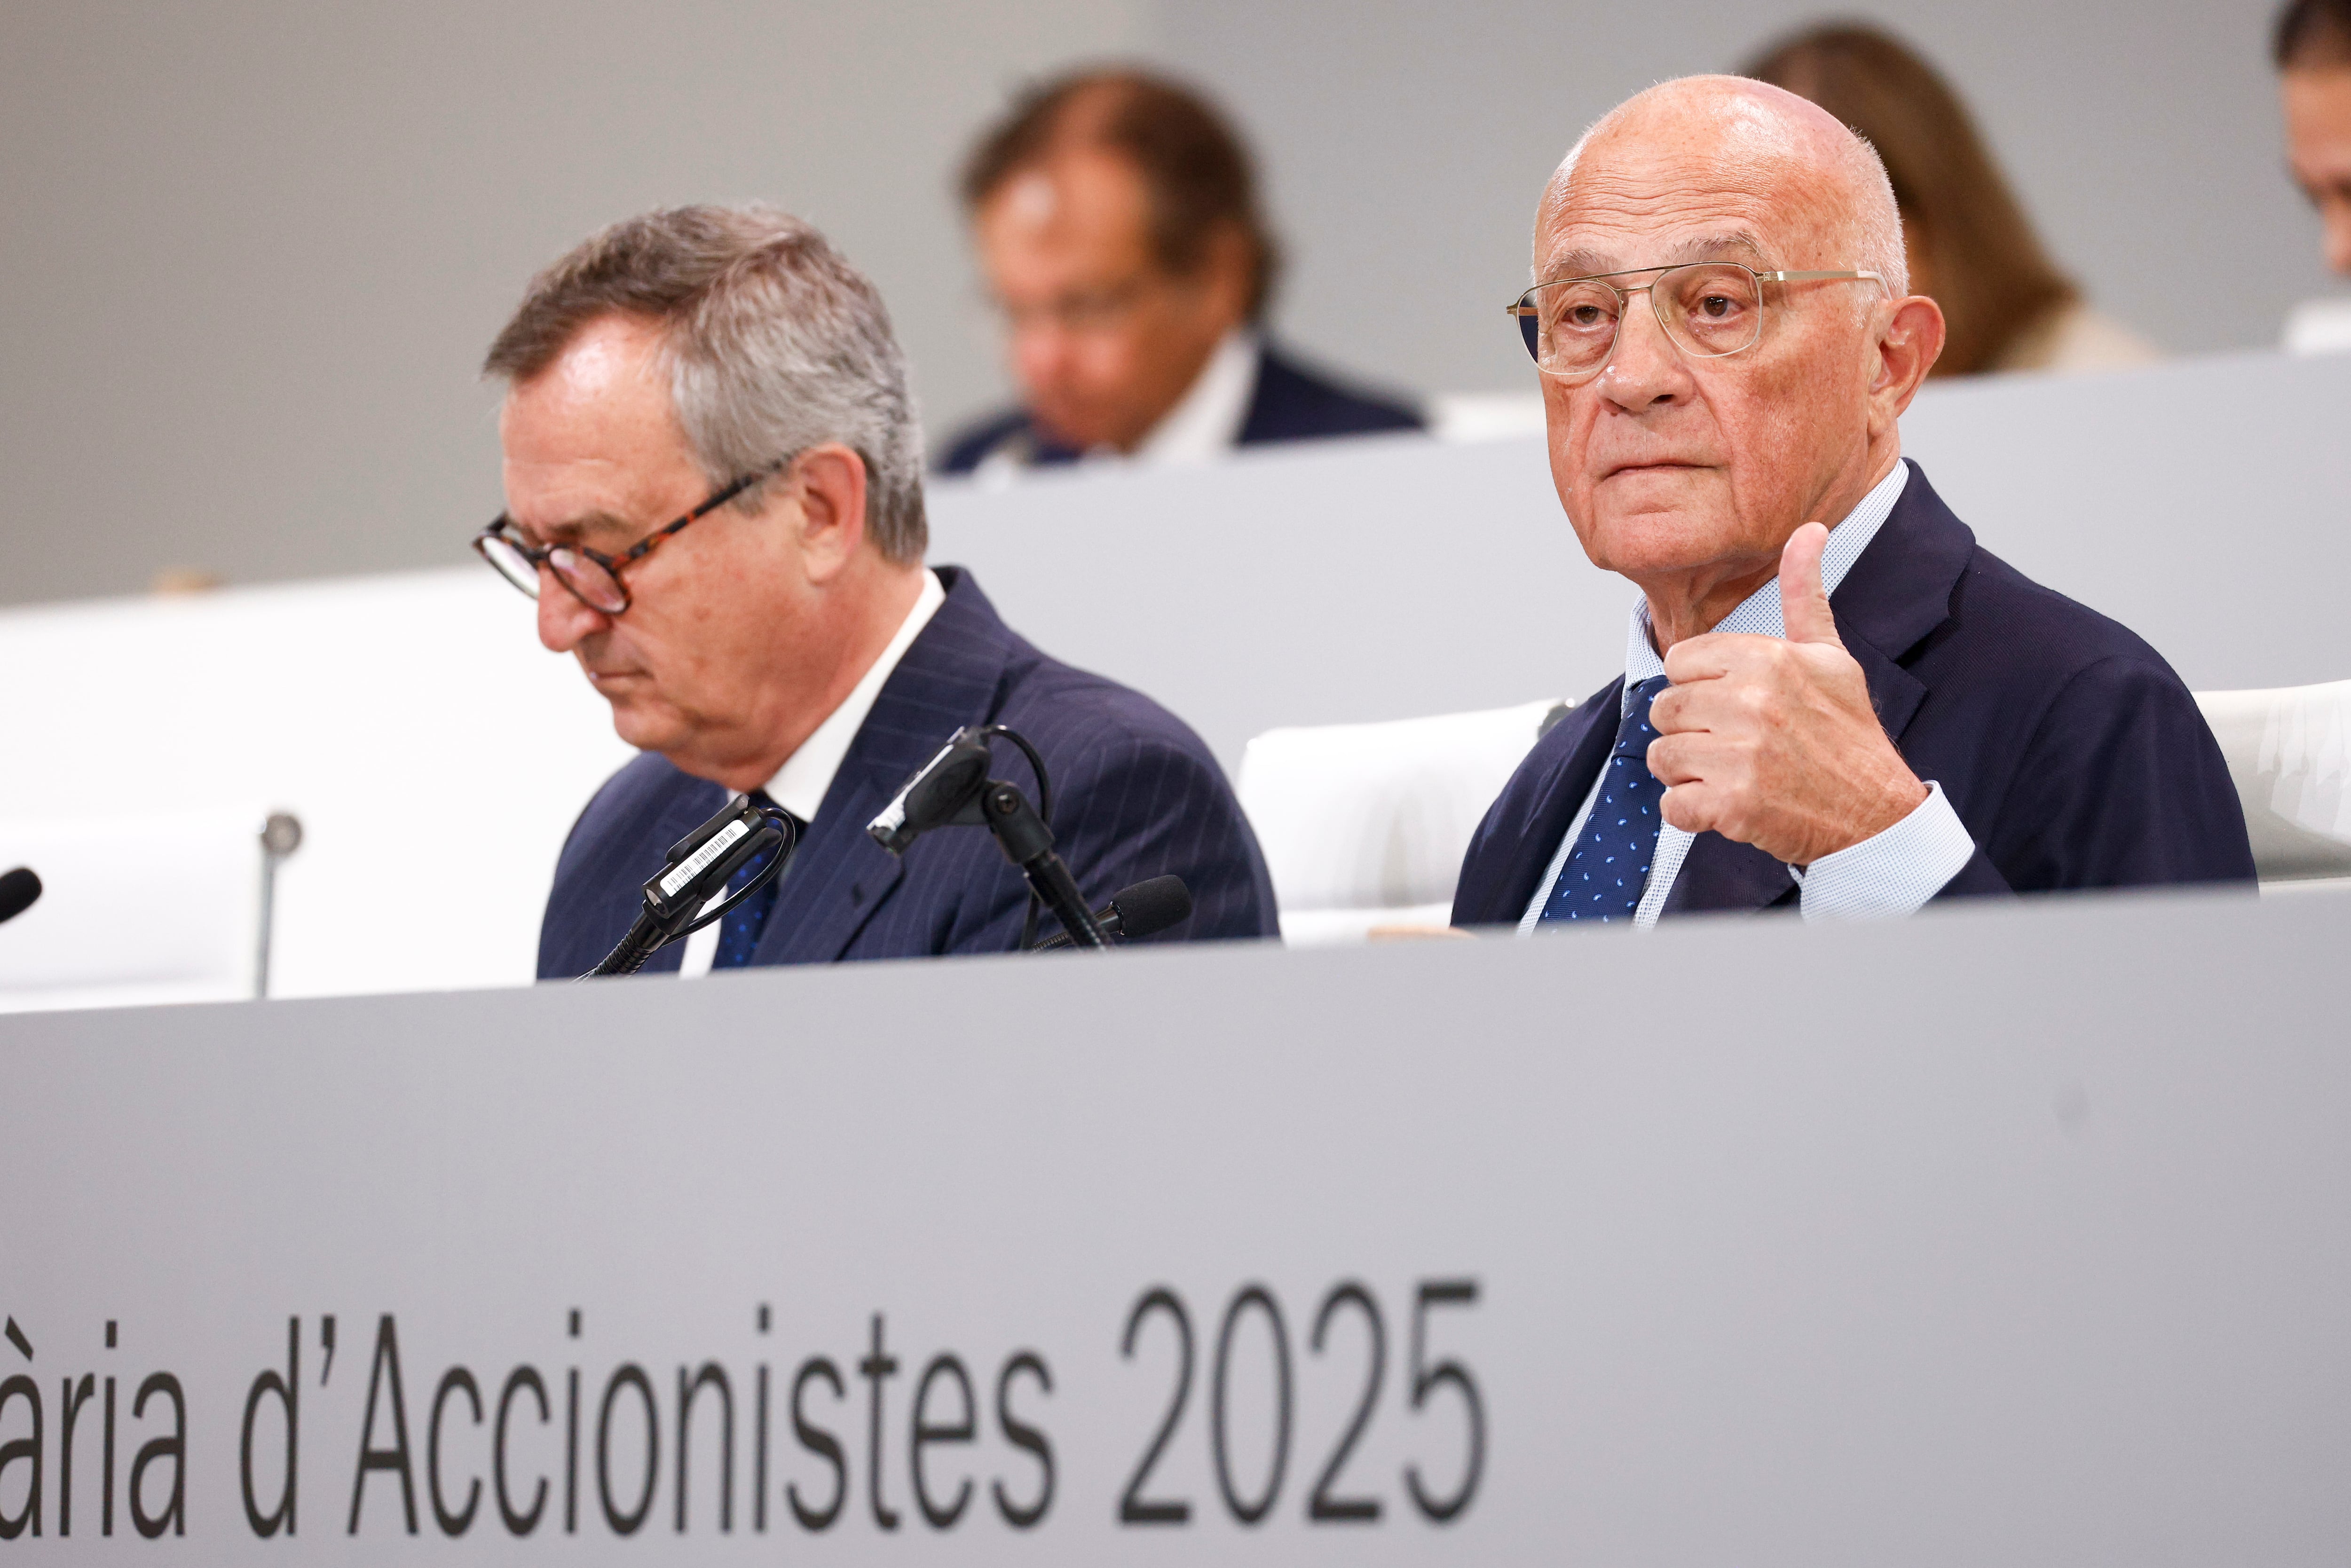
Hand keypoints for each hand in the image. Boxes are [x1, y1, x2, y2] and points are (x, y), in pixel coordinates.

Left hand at [1646, 522, 1926, 866]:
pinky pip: (1671, 806)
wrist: (1876, 813)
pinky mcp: (1733, 805)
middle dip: (1689, 731)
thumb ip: (1804, 595)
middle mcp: (1752, 702)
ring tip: (1729, 774)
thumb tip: (1809, 531)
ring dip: (1687, 773)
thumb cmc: (1847, 733)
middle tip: (1731, 744)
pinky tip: (1726, 806)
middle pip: (1664, 709)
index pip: (1678, 663)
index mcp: (1767, 660)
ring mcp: (1741, 755)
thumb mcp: (1831, 656)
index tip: (1729, 703)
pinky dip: (1690, 813)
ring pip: (1662, 756)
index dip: (1697, 686)